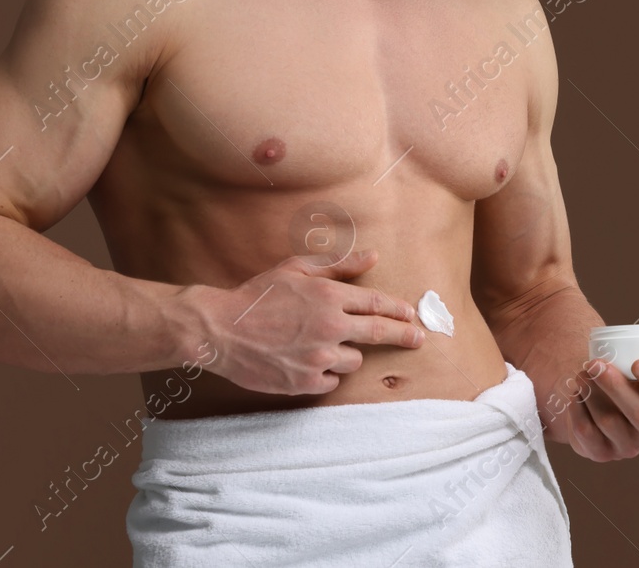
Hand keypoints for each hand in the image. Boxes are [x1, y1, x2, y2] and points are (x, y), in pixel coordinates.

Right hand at [185, 249, 424, 395]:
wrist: (220, 330)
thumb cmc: (257, 296)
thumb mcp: (296, 270)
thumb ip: (338, 264)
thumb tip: (373, 257)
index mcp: (329, 296)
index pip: (376, 304)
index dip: (397, 309)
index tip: (411, 315)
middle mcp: (329, 327)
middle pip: (379, 333)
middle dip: (404, 335)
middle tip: (418, 339)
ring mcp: (318, 357)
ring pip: (353, 361)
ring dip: (346, 354)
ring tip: (320, 346)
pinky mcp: (305, 382)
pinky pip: (332, 381)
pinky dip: (325, 374)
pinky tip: (306, 363)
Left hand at [566, 323, 638, 461]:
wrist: (602, 400)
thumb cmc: (634, 378)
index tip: (638, 362)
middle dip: (616, 387)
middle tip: (595, 363)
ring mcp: (627, 446)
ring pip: (610, 423)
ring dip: (592, 395)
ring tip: (581, 371)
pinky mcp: (600, 453)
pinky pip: (587, 434)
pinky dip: (578, 410)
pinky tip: (573, 392)